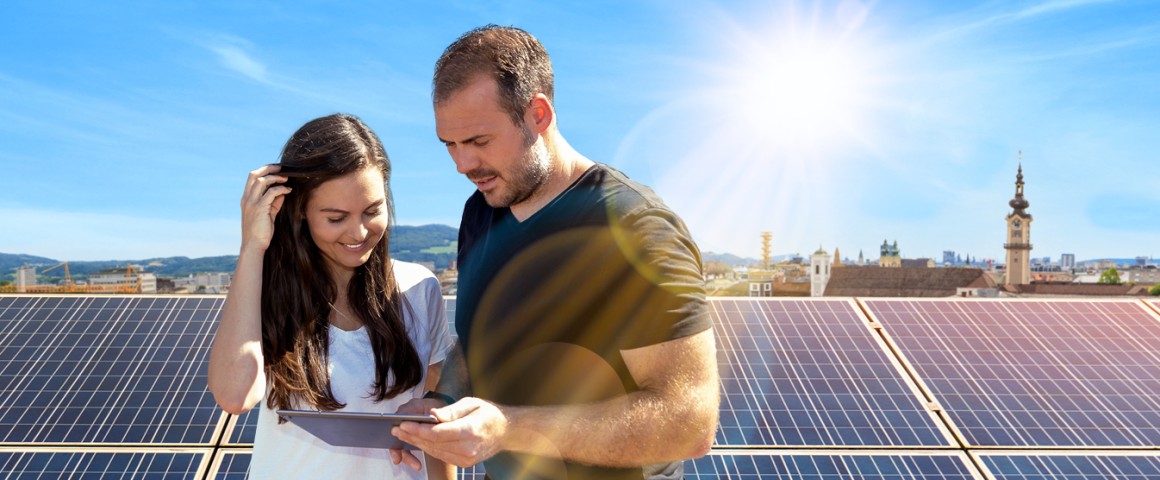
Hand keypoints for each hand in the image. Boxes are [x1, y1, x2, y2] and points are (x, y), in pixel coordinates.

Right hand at [240, 164, 289, 251]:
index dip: (264, 170)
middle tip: (281, 168)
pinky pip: (271, 192)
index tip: (276, 169)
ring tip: (286, 179)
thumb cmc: (261, 232)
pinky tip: (288, 190)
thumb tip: (283, 192)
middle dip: (268, 168)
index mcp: (246, 199)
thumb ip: (274, 203)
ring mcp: (251, 203)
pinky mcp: (259, 208)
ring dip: (276, 177)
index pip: (252, 178)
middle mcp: (247, 199)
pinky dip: (281, 188)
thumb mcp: (268, 214)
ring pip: (261, 181)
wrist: (254, 245)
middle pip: (254, 175)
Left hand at [393, 397, 508, 467]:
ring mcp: (466, 458)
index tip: (402, 424)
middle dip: (412, 436)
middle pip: (433, 444)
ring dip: (417, 443)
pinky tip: (418, 441)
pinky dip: (428, 448)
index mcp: (469, 430)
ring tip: (403, 435)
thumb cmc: (489, 414)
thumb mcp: (471, 403)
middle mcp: (467, 448)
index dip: (417, 429)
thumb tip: (432, 414)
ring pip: (434, 451)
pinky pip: (441, 455)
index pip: (437, 433)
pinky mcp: (464, 462)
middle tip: (396, 429)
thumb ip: (450, 411)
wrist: (506, 432)